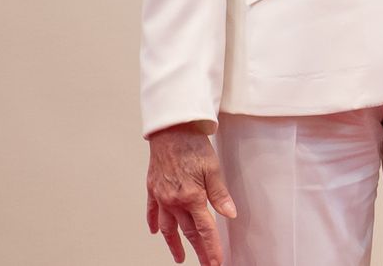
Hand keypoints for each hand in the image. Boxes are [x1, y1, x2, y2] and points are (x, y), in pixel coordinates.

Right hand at [145, 124, 236, 265]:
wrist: (170, 130)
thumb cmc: (193, 146)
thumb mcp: (213, 168)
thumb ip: (220, 194)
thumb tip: (230, 214)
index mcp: (191, 197)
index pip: (204, 229)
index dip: (211, 247)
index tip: (216, 261)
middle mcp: (173, 200)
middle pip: (187, 231)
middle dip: (197, 250)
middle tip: (205, 263)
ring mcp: (160, 196)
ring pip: (167, 227)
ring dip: (173, 243)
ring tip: (179, 257)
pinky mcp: (152, 189)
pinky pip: (152, 212)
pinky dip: (154, 223)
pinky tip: (156, 232)